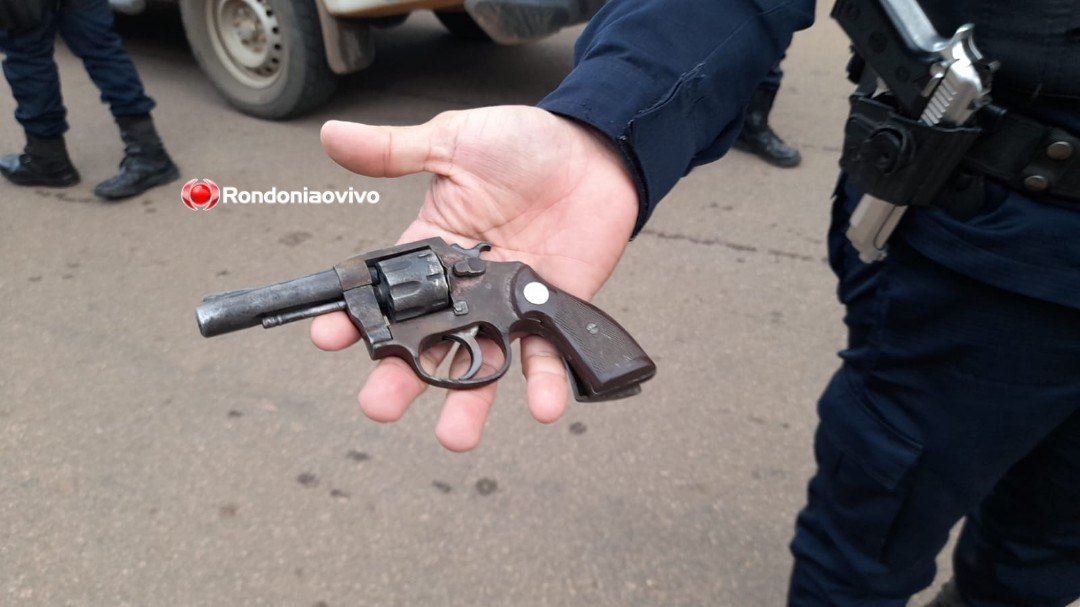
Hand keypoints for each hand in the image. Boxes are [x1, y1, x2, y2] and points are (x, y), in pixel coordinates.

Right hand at [312, 106, 637, 450]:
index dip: (355, 316)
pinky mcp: (549, 312)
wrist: (593, 150)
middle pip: (426, 343)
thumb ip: (394, 151)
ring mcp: (507, 307)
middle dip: (401, 378)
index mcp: (432, 251)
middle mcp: (465, 290)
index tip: (328, 338)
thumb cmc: (525, 144)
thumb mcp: (453, 142)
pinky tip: (539, 408)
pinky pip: (546, 356)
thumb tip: (332, 137)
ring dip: (467, 402)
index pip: (384, 292)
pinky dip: (544, 385)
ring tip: (453, 435)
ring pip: (482, 363)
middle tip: (379, 404)